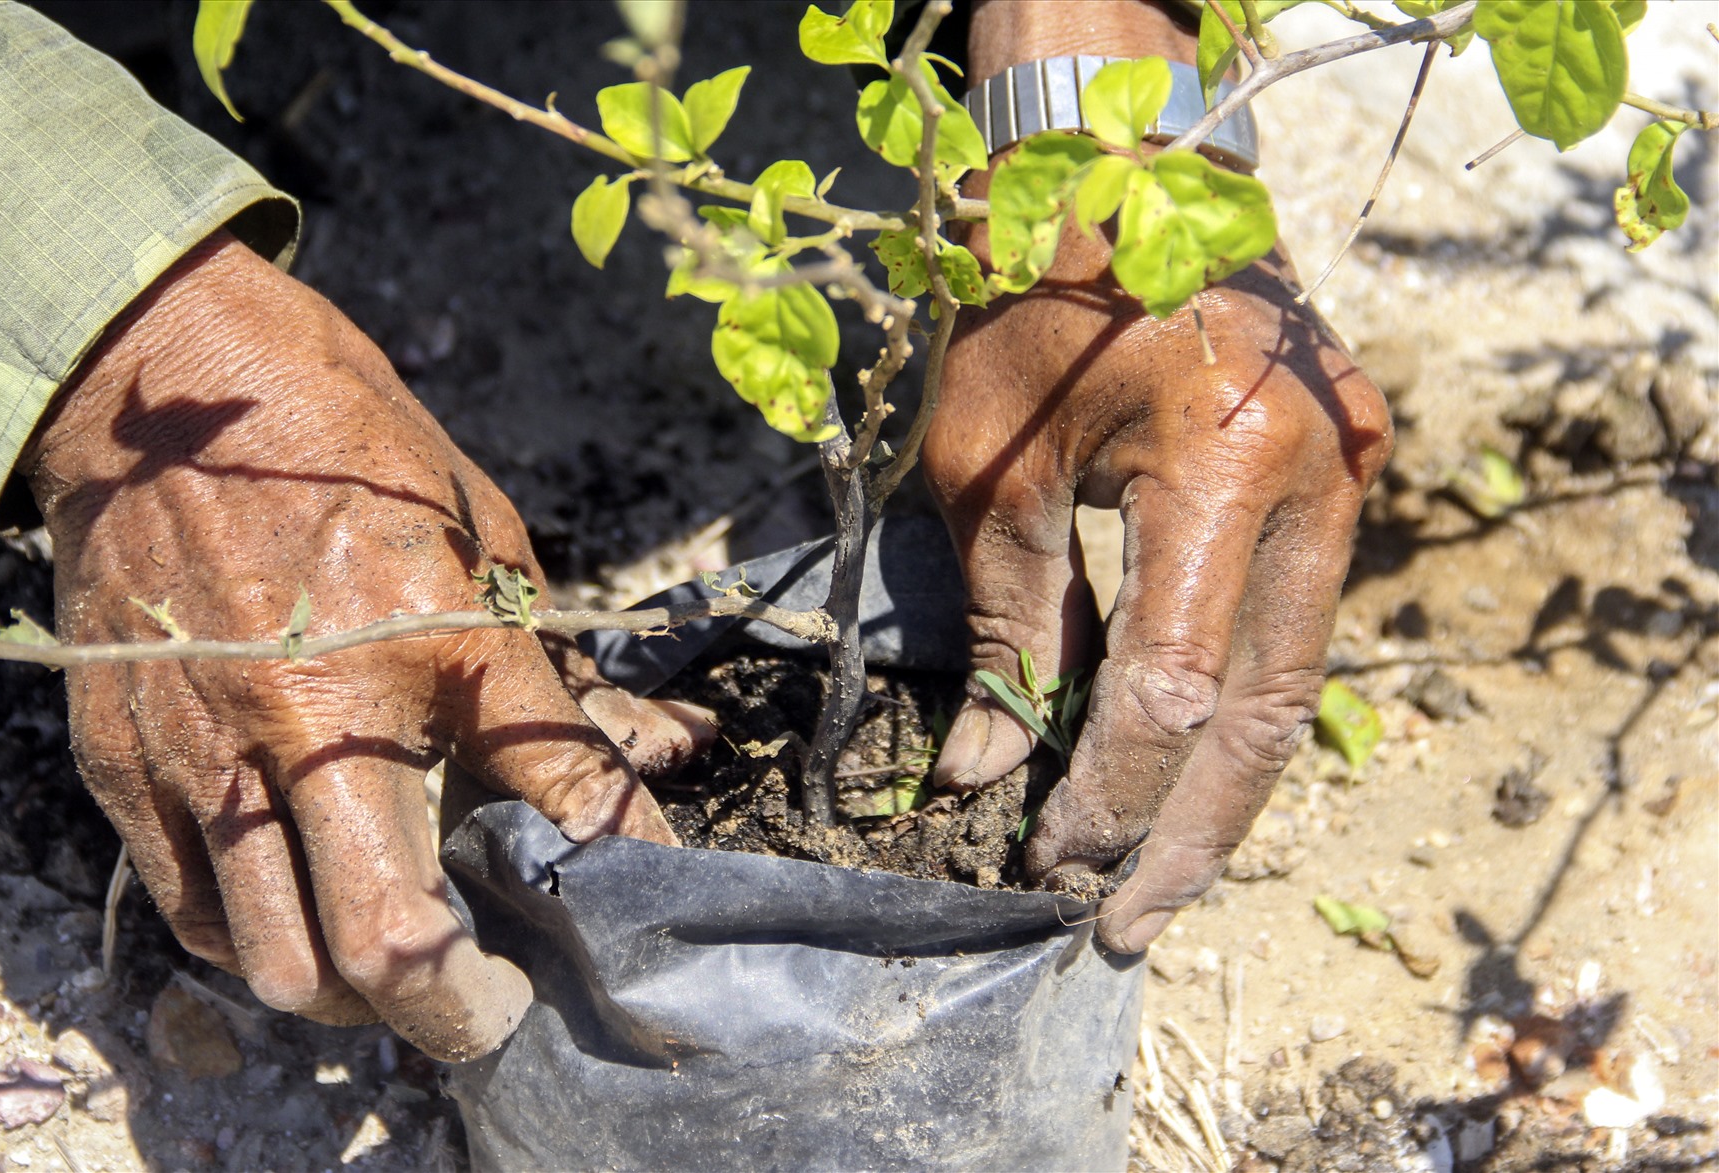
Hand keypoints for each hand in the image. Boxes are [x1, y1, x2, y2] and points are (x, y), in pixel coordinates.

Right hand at [19, 234, 711, 1058]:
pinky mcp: (127, 766)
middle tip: (502, 1007)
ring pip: (283, 964)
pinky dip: (265, 948)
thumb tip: (664, 751)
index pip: (562, 795)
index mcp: (434, 636)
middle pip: (389, 944)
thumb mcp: (486, 539)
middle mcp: (316, 713)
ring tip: (403, 978)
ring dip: (361, 1005)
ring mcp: (208, 751)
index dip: (625, 867)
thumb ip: (561, 672)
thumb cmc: (351, 455)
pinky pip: (197, 919)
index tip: (646, 905)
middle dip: (465, 1011)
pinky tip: (308, 917)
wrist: (167, 388)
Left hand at [922, 2, 1390, 954]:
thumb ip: (1002, 630)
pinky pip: (1289, 623)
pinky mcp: (1337, 475)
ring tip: (1152, 882)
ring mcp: (1343, 474)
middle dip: (1187, 833)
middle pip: (1265, 713)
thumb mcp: (988, 471)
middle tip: (1123, 928)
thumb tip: (983, 775)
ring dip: (1221, 789)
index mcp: (1220, 463)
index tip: (1050, 863)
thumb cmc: (1028, 299)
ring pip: (1294, 682)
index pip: (1171, 687)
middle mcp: (1313, 478)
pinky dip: (1233, 707)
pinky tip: (1182, 775)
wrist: (1119, 170)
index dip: (1109, 792)